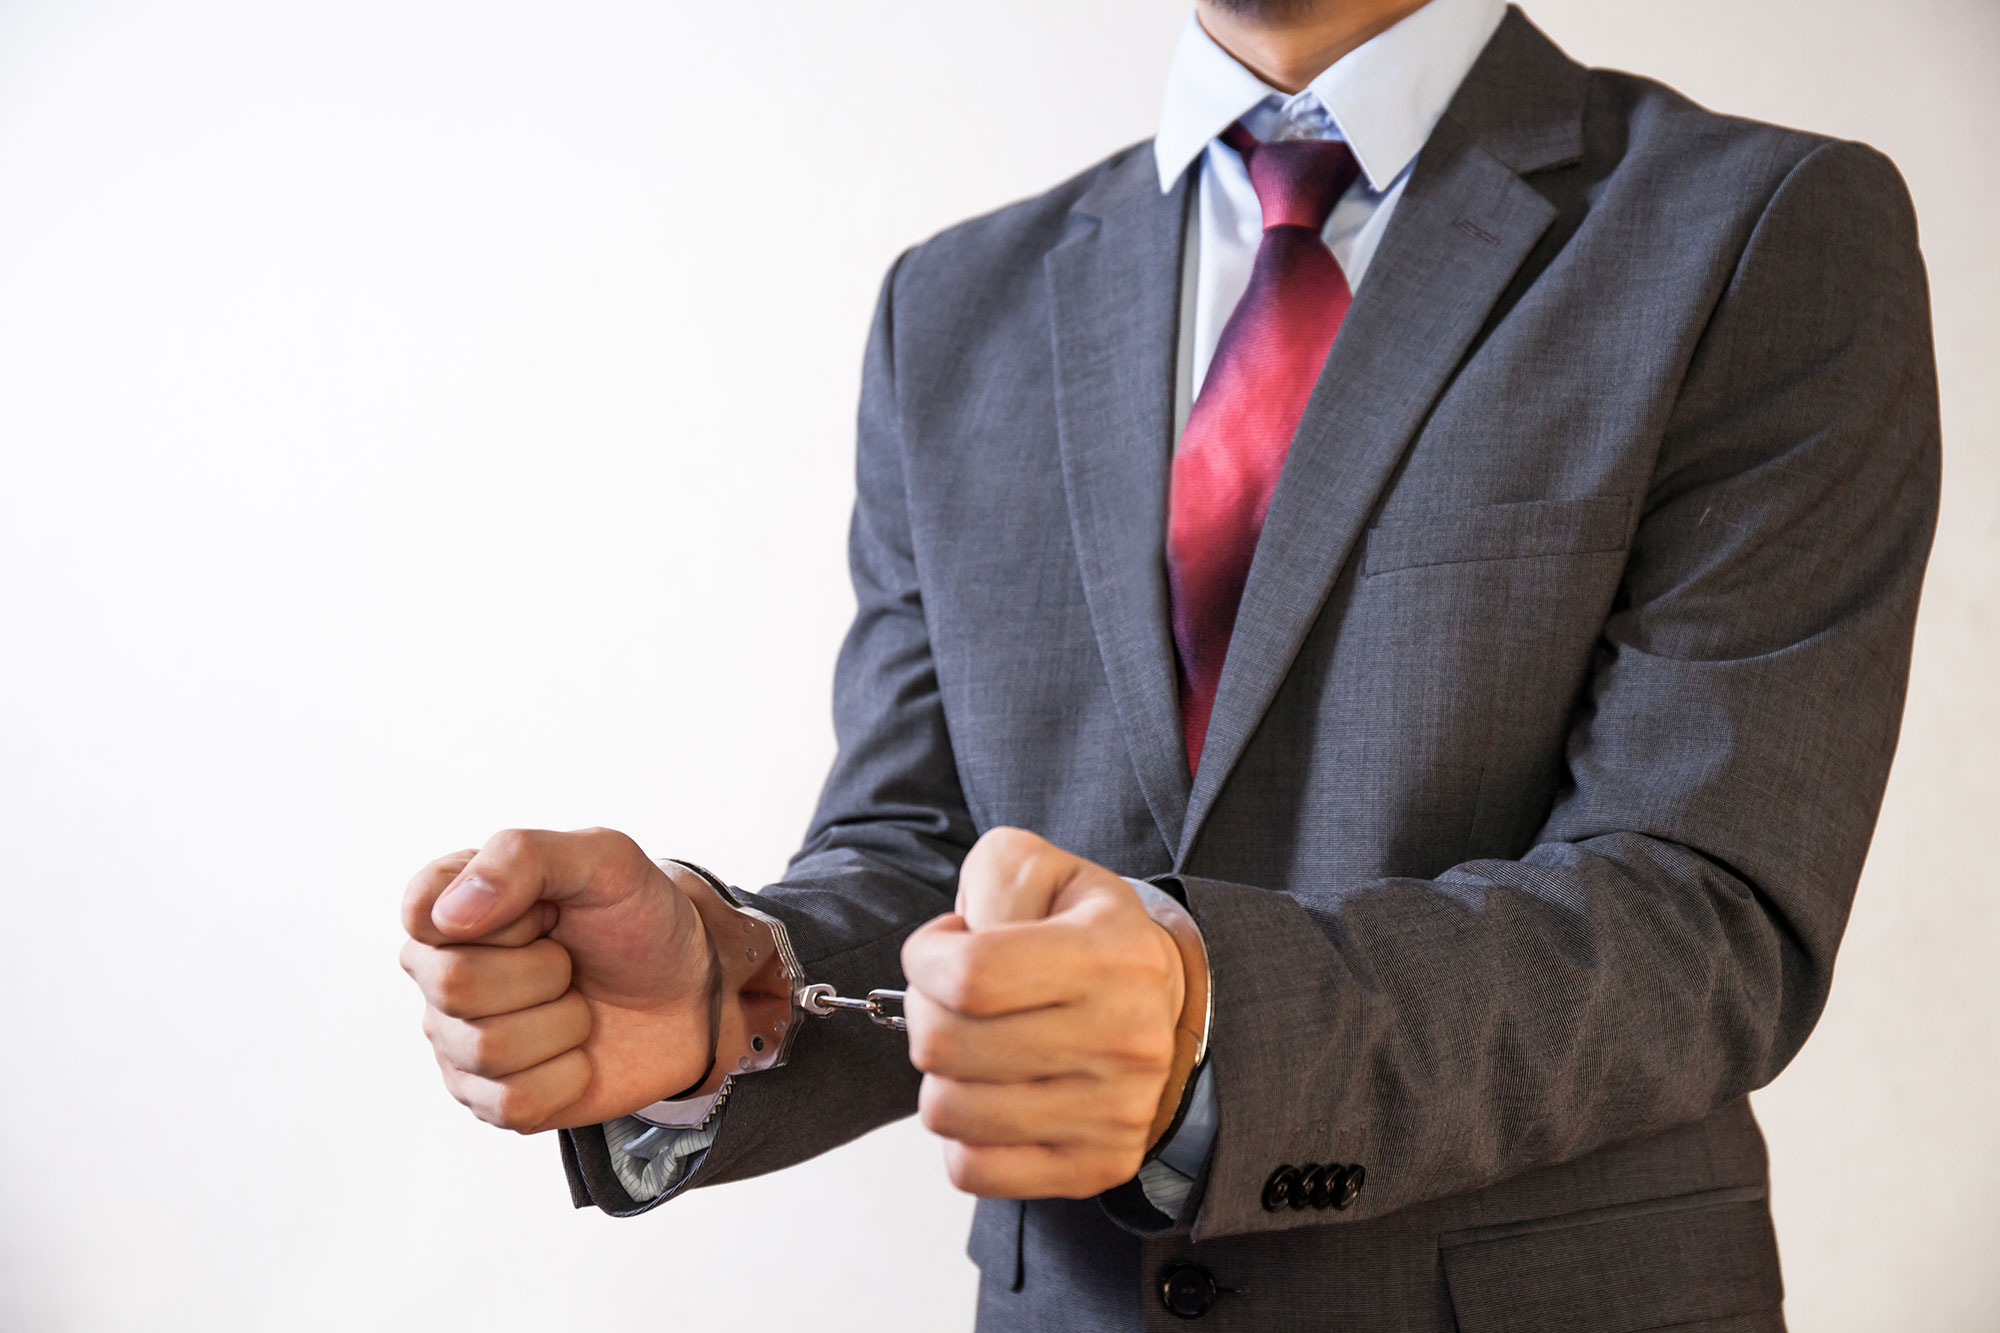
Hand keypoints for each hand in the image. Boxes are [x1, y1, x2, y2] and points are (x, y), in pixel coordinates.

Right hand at [399, 828, 719, 1133]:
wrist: (690, 993)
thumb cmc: (638, 920)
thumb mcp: (604, 859)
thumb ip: (523, 856)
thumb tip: (449, 915)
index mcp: (450, 903)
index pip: (421, 912)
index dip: (503, 916)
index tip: (548, 912)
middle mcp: (437, 971)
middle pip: (455, 985)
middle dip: (544, 971)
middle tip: (571, 961)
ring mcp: (456, 1039)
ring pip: (486, 1048)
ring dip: (563, 1023)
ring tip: (578, 1004)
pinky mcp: (487, 1098)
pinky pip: (512, 1102)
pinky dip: (568, 1076)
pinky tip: (578, 1052)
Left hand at [900, 827, 1187, 1198]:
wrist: (1159, 1001)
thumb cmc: (1082, 931)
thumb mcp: (1041, 871)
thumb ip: (992, 880)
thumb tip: (958, 949)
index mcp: (1113, 954)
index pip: (969, 976)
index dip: (923, 960)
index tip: (936, 949)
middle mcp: (1127, 1038)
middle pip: (946, 1046)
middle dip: (925, 1012)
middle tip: (951, 999)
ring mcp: (1117, 1112)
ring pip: (949, 1112)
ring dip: (941, 1075)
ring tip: (974, 1044)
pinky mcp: (1101, 1165)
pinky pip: (974, 1169)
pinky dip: (962, 1134)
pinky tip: (990, 1094)